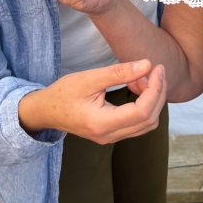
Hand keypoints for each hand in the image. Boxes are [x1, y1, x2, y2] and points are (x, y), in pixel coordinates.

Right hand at [18, 59, 166, 142]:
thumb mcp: (89, 78)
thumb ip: (118, 73)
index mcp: (102, 123)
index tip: (157, 68)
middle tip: (154, 70)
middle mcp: (109, 136)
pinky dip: (144, 104)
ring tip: (141, 77)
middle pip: (150, 119)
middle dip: (158, 93)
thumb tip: (147, 65)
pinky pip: (138, 123)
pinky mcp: (112, 133)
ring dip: (152, 99)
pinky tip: (134, 85)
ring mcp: (111, 137)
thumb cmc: (62, 94)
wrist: (45, 111)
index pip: (142, 111)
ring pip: (147, 123)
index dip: (155, 89)